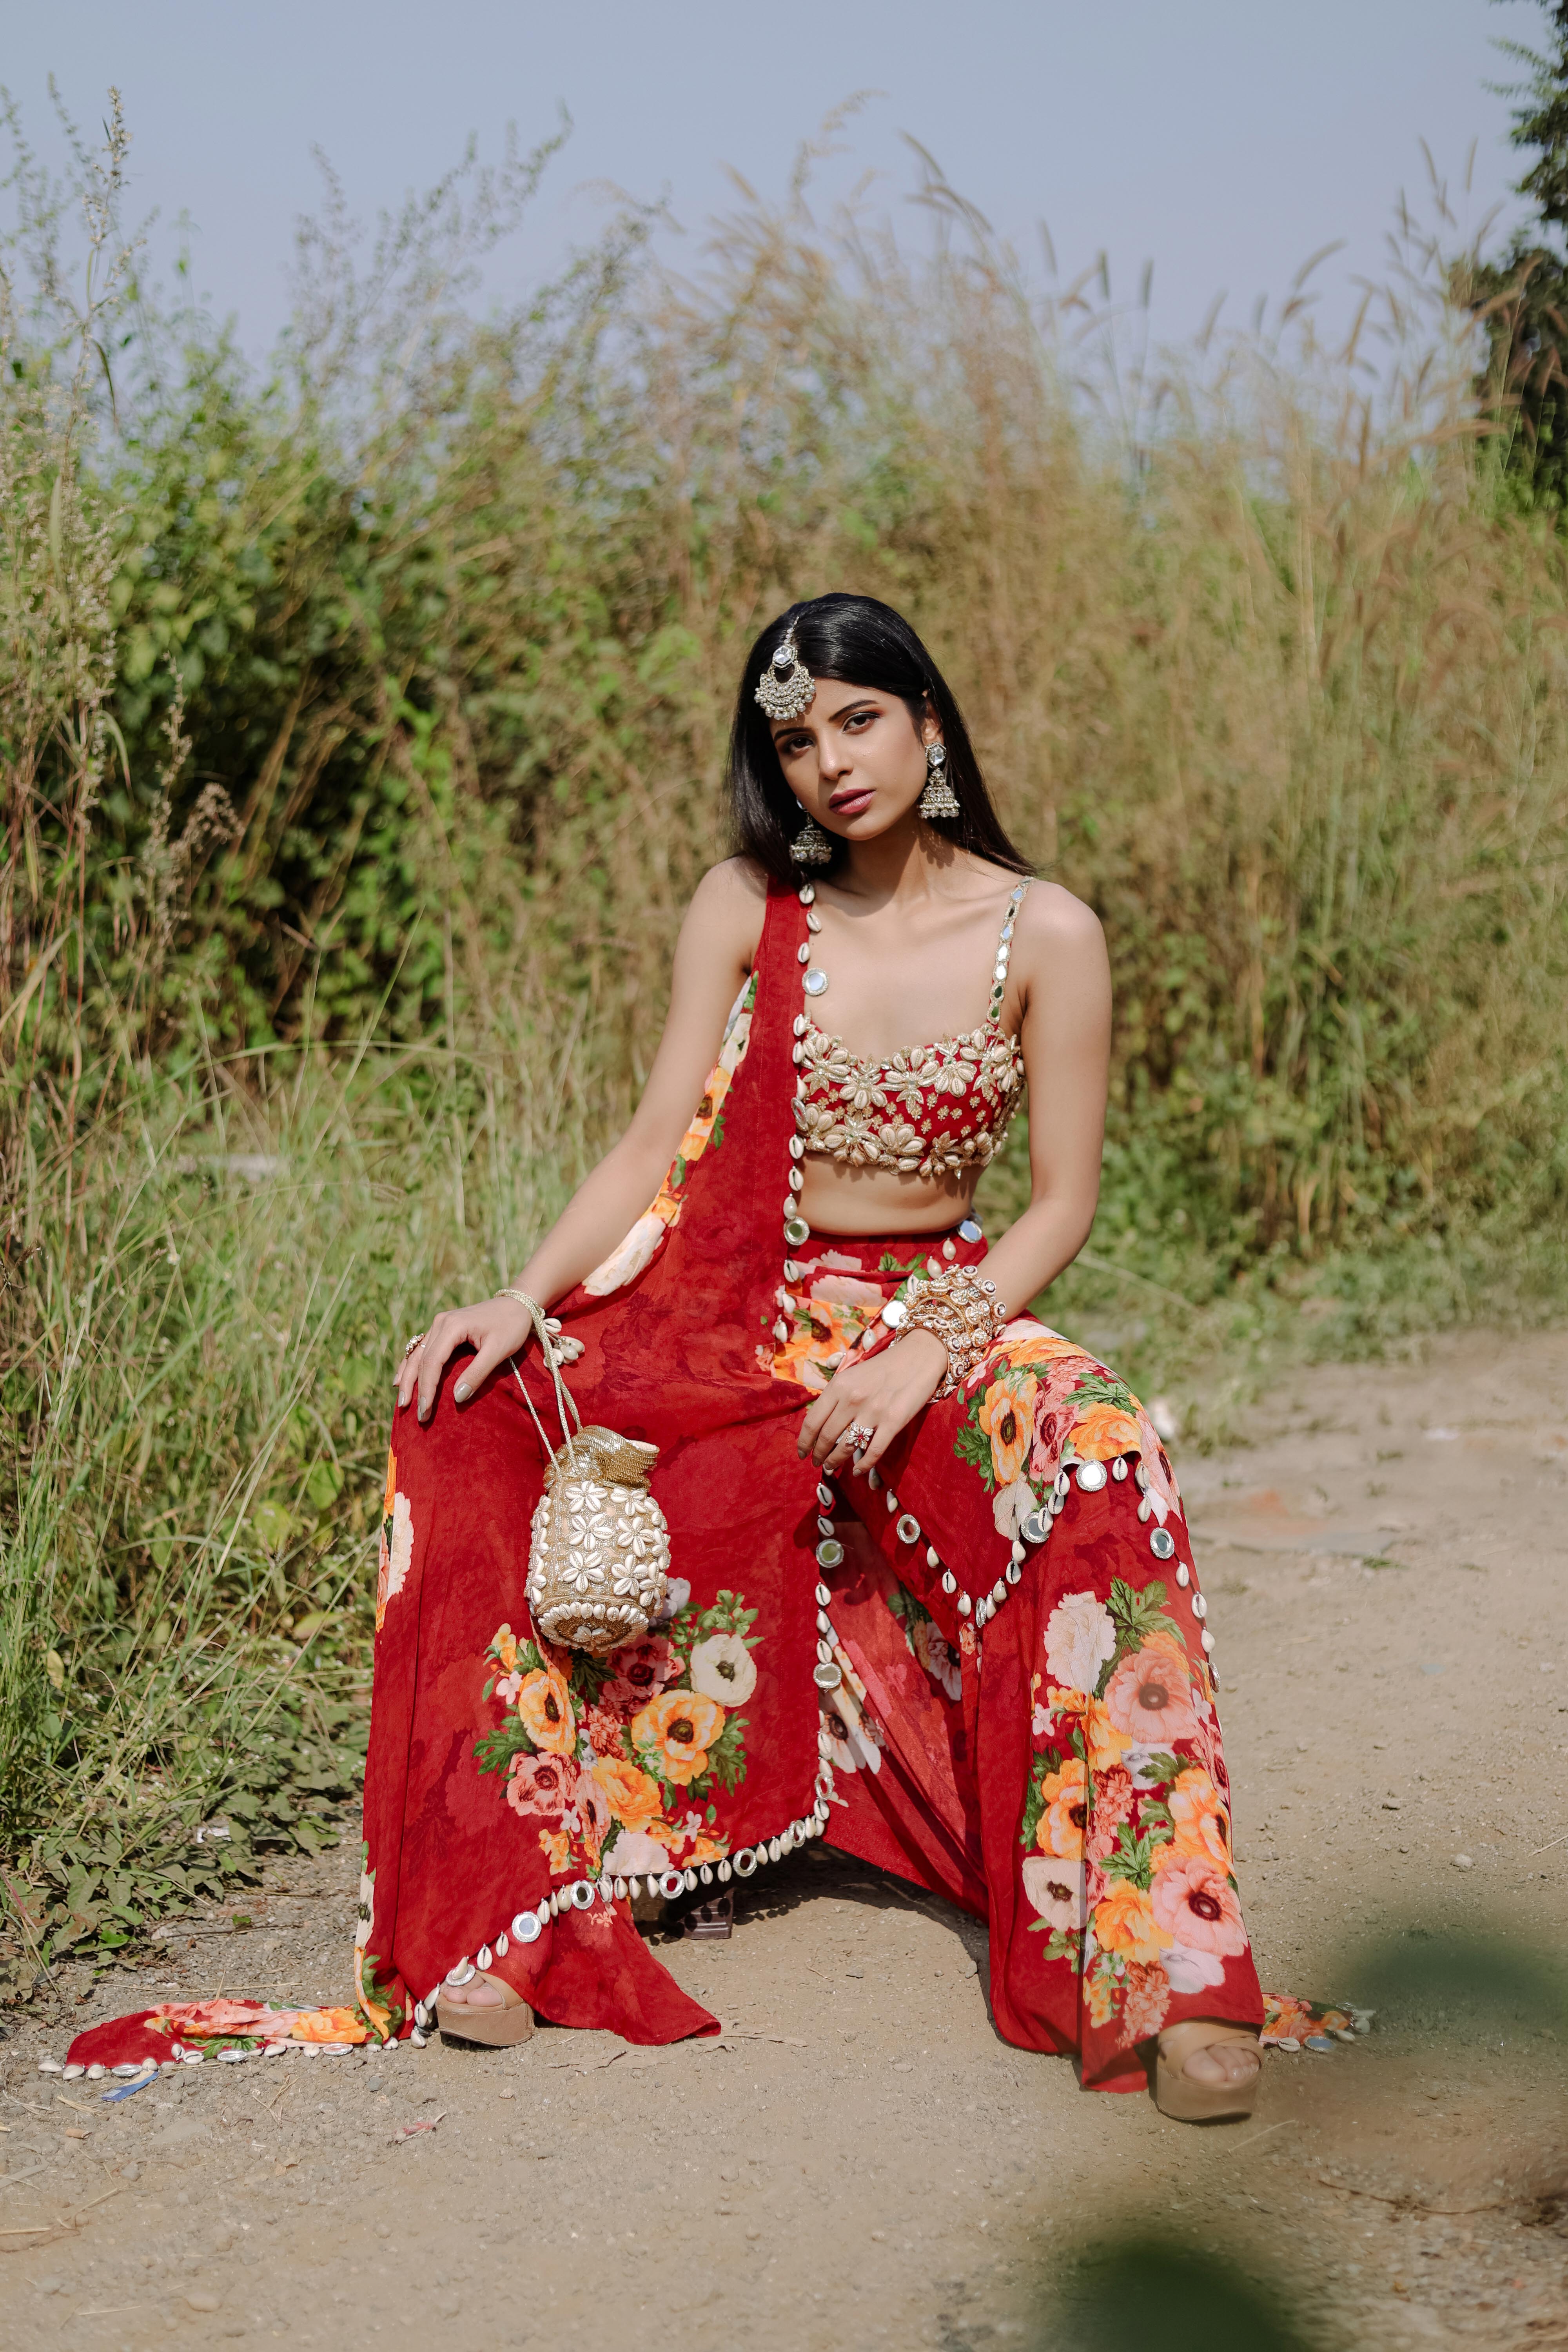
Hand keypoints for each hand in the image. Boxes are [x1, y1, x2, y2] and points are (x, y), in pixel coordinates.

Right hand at [394, 1295, 536, 1421]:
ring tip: (401, 1401)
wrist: (517, 1304)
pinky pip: (422, 1349)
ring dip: (408, 1377)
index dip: (426, 1389)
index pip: (432, 1363)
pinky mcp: (443, 1328)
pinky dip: (412, 1365)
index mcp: (452, 1326)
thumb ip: (477, 1373)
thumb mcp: (499, 1350)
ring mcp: (440, 1324)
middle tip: (406, 1410)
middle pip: (419, 1359)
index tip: (425, 1411)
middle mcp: (440, 1322)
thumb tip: (457, 1397)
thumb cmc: (511, 1326)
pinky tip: (402, 1378)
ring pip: (416, 1354)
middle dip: (413, 1386)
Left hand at [796, 1329, 950, 1473]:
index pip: (813, 1421)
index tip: (802, 1452)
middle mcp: (852, 1399)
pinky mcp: (893, 1421)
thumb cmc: (882, 1368)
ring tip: (831, 1467)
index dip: (804, 1442)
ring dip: (835, 1461)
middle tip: (817, 1463)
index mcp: (838, 1386)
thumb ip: (836, 1397)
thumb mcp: (852, 1375)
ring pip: (846, 1447)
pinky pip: (873, 1451)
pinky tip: (857, 1471)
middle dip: (818, 1455)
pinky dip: (863, 1465)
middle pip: (826, 1437)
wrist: (918, 1357)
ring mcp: (873, 1411)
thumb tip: (820, 1424)